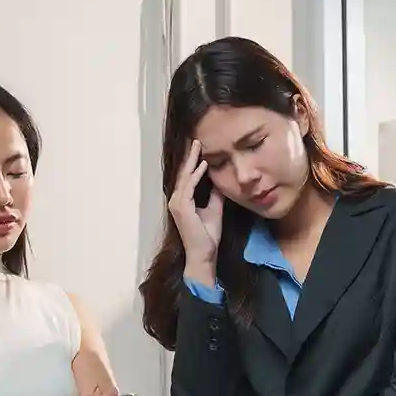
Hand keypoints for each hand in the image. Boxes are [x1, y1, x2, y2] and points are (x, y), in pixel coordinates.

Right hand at [167, 140, 223, 280]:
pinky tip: (203, 164)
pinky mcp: (182, 207)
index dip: (193, 163)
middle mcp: (176, 200)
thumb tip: (219, 181)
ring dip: (192, 161)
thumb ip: (215, 196)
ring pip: (185, 177)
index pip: (188, 178)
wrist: (203, 255)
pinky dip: (196, 174)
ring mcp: (177, 203)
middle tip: (196, 141)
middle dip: (190, 157)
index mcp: (183, 201)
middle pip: (184, 174)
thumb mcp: (214, 210)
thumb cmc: (207, 237)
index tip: (200, 150)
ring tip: (198, 146)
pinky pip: (189, 186)